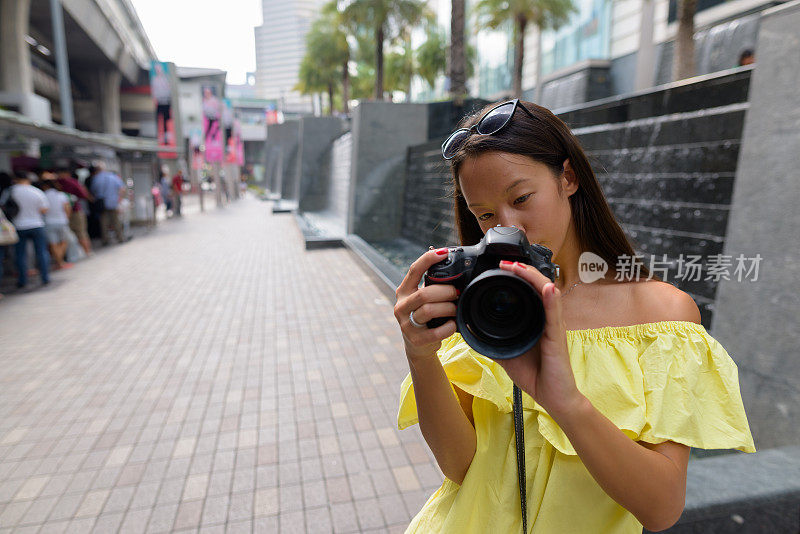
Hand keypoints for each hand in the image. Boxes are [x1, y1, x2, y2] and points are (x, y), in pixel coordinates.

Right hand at [394, 248, 458, 361]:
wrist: (418, 345)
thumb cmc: (425, 317)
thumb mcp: (423, 299)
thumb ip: (432, 285)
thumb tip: (454, 267)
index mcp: (404, 291)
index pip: (414, 270)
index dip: (428, 259)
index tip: (444, 253)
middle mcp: (401, 306)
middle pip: (424, 293)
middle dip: (446, 292)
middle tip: (456, 293)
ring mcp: (406, 324)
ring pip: (429, 310)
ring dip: (448, 308)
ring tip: (455, 309)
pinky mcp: (416, 339)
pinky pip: (436, 332)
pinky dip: (449, 327)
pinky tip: (452, 324)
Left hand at [495, 261, 584, 418]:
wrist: (553, 397)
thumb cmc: (535, 374)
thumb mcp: (507, 353)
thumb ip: (493, 340)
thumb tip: (472, 332)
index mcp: (536, 319)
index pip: (529, 290)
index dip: (517, 276)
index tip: (500, 267)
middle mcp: (547, 318)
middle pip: (538, 285)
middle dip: (522, 270)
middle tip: (504, 262)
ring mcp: (554, 325)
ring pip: (547, 293)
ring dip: (533, 277)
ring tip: (519, 267)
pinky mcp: (558, 337)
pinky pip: (555, 315)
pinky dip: (551, 300)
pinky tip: (548, 289)